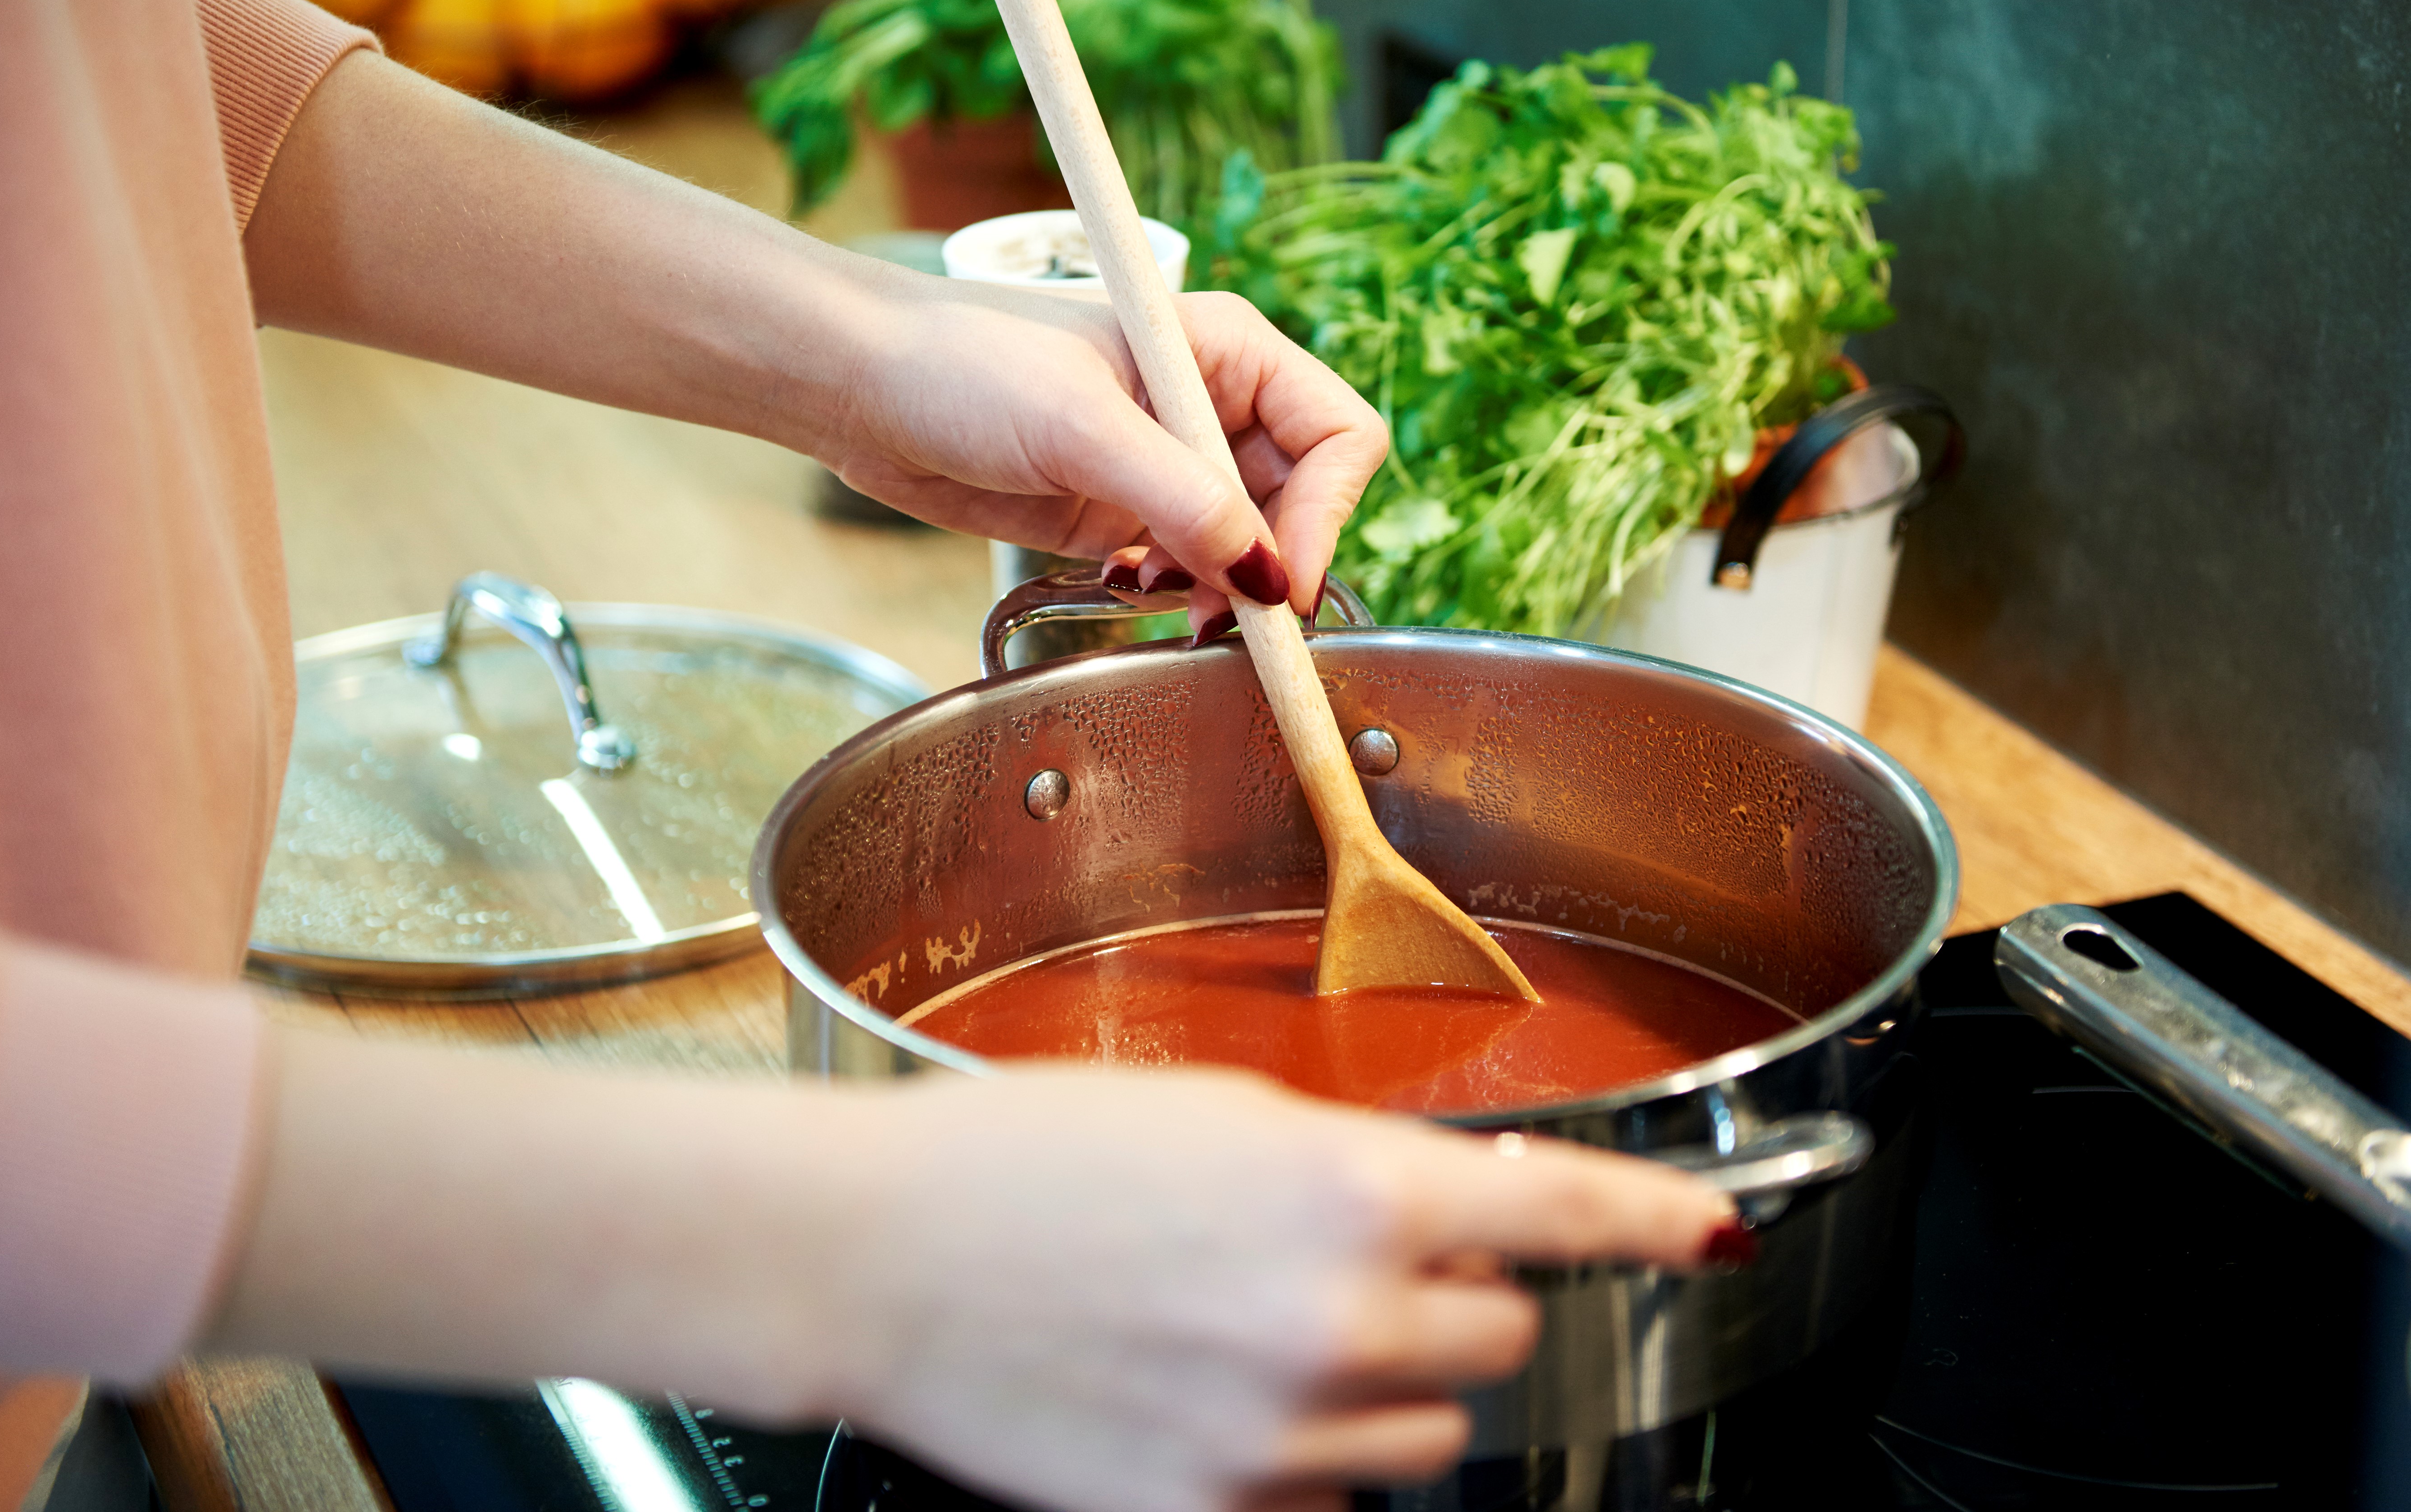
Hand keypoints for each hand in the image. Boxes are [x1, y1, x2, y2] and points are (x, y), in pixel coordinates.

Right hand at [812, 1068, 1739, 1511]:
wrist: (878, 1257)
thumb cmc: (1025, 1158)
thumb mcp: (1218, 1117)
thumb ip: (1356, 1169)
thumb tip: (1454, 1213)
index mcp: (1340, 1192)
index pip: (1557, 1214)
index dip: (1655, 1223)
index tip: (1711, 1234)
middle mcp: (1330, 1321)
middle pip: (1497, 1343)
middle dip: (1456, 1304)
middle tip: (1358, 1262)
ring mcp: (1274, 1436)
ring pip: (1428, 1443)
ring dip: (1383, 1391)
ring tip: (1266, 1332)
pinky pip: (1329, 1504)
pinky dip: (1303, 1460)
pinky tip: (1213, 1395)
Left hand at [831, 280, 1386, 622]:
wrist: (865, 388)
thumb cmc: (964, 363)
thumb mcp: (1082, 427)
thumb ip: (1183, 500)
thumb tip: (1264, 576)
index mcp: (1226, 352)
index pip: (1336, 435)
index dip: (1325, 512)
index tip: (1280, 579)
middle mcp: (1209, 407)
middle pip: (1302, 500)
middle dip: (1273, 564)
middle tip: (1233, 619)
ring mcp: (1166, 465)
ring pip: (1248, 545)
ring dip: (1226, 588)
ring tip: (1174, 604)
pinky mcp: (1123, 514)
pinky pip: (1189, 568)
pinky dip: (1180, 595)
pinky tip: (1134, 589)